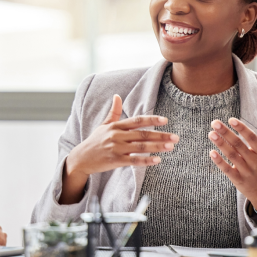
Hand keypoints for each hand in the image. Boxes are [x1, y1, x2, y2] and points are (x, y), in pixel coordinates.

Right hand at [61, 95, 177, 203]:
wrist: (81, 158)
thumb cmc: (95, 141)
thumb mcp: (103, 125)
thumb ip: (113, 112)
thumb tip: (117, 96)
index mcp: (116, 126)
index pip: (137, 121)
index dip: (152, 120)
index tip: (165, 120)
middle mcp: (117, 135)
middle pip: (142, 134)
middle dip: (160, 135)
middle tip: (176, 137)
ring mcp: (116, 148)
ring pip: (140, 147)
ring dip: (157, 147)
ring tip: (171, 147)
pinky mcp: (115, 160)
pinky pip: (133, 160)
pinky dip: (146, 160)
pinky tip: (157, 160)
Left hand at [208, 119, 256, 212]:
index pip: (252, 138)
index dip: (242, 128)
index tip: (231, 119)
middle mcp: (254, 162)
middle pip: (239, 145)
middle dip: (226, 133)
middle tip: (215, 122)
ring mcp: (246, 171)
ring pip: (232, 155)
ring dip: (221, 144)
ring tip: (211, 134)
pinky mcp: (238, 180)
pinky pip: (227, 170)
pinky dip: (220, 161)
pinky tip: (212, 152)